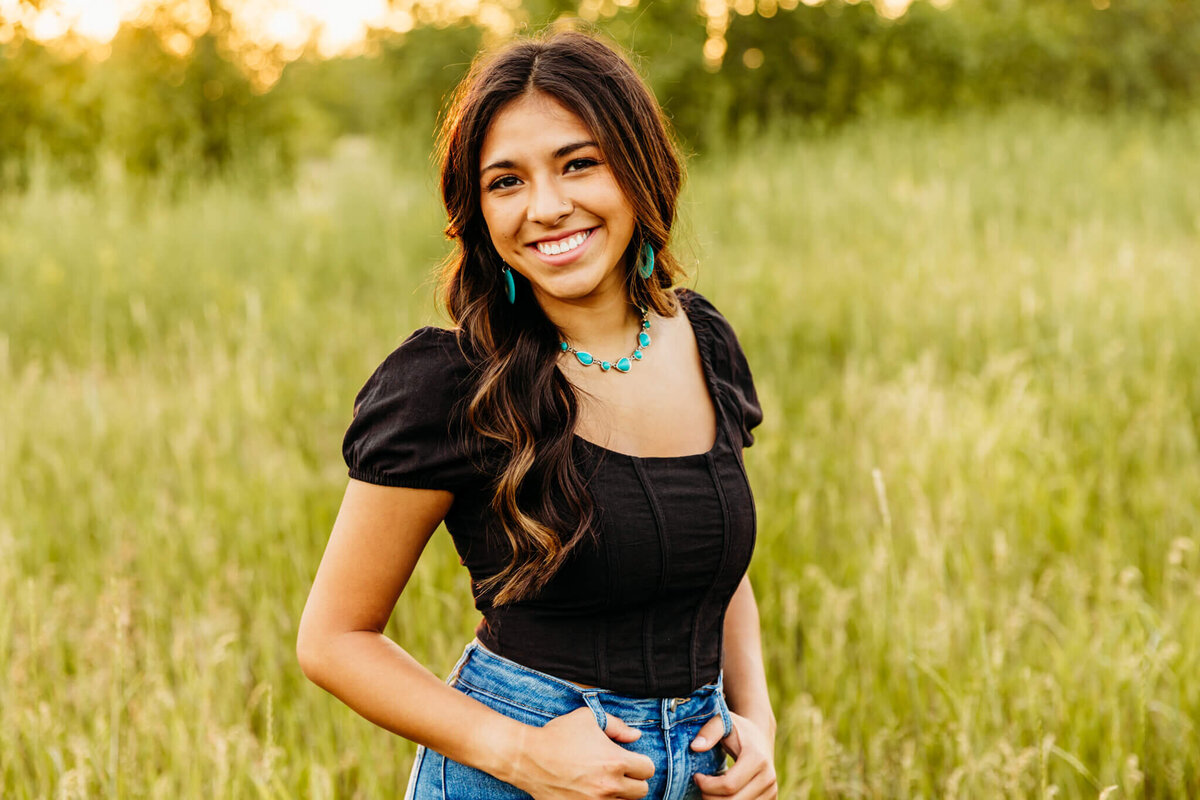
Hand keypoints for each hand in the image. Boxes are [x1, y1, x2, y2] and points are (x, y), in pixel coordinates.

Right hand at [508, 707, 655, 799]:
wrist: (528, 758)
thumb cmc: (558, 735)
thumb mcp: (588, 719)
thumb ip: (617, 726)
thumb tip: (636, 736)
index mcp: (615, 761)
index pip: (648, 770)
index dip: (641, 762)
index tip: (630, 759)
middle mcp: (609, 786)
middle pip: (642, 791)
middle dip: (634, 780)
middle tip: (619, 772)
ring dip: (619, 793)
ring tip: (603, 781)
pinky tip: (592, 792)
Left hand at [690, 710, 776, 798]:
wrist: (760, 736)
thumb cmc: (738, 730)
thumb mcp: (723, 722)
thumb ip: (709, 731)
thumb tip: (695, 747)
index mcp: (757, 759)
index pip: (728, 785)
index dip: (707, 785)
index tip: (697, 776)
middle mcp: (768, 777)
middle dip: (710, 797)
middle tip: (701, 786)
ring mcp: (771, 791)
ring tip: (711, 790)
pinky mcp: (772, 799)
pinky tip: (722, 795)